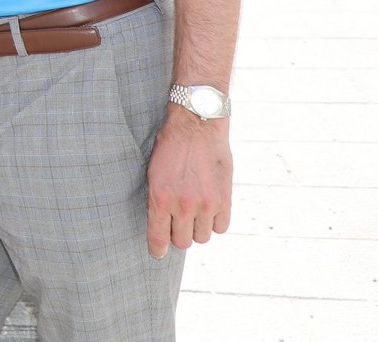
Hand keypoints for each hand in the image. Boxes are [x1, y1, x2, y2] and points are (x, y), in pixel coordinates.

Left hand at [145, 107, 233, 256]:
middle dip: (178, 235)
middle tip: (178, 223)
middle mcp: (182, 205)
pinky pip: (220, 228)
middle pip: (182, 242)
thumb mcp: (154, 171)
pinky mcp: (224, 200)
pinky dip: (215, 222)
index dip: (157, 250)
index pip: (158, 238)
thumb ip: (158, 200)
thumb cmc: (171, 144)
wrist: (197, 123)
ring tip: (195, 212)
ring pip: (202, 238)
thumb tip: (161, 226)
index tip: (158, 253)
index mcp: (160, 198)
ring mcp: (205, 205)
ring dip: (197, 229)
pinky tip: (210, 209)